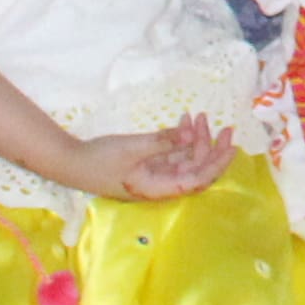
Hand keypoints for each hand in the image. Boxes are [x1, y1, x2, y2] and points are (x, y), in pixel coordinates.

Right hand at [68, 116, 233, 202]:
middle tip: (225, 127)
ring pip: (185, 159)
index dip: (218, 165)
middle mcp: (161, 184)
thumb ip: (164, 142)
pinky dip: (180, 139)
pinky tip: (184, 121)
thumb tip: (192, 134)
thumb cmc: (101, 159)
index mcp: (159, 188)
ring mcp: (154, 174)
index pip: (198, 180)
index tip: (232, 146)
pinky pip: (172, 154)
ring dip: (196, 139)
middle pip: (196, 169)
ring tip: (199, 116)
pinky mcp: (146, 165)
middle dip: (212, 148)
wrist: (72, 164)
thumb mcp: (134, 148)